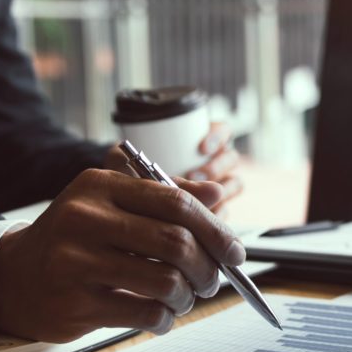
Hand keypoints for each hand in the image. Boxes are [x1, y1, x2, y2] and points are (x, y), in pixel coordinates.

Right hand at [0, 169, 244, 341]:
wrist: (13, 277)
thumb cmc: (76, 239)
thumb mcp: (112, 204)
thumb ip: (164, 196)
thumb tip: (217, 192)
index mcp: (101, 186)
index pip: (175, 201)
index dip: (215, 229)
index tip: (235, 252)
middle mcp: (85, 219)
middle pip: (175, 243)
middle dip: (207, 268)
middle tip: (212, 280)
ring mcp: (76, 262)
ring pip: (164, 282)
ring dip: (187, 297)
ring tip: (184, 298)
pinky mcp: (74, 303)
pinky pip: (144, 314)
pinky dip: (165, 319)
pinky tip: (161, 316)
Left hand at [103, 122, 243, 214]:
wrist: (117, 202)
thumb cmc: (124, 176)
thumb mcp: (133, 169)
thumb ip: (155, 172)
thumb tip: (184, 176)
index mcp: (197, 143)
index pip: (220, 131)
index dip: (217, 136)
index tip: (201, 148)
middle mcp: (211, 162)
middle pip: (230, 158)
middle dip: (216, 166)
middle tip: (194, 175)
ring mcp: (216, 187)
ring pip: (234, 184)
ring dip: (221, 190)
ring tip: (196, 200)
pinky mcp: (215, 210)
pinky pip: (226, 210)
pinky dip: (216, 214)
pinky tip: (200, 220)